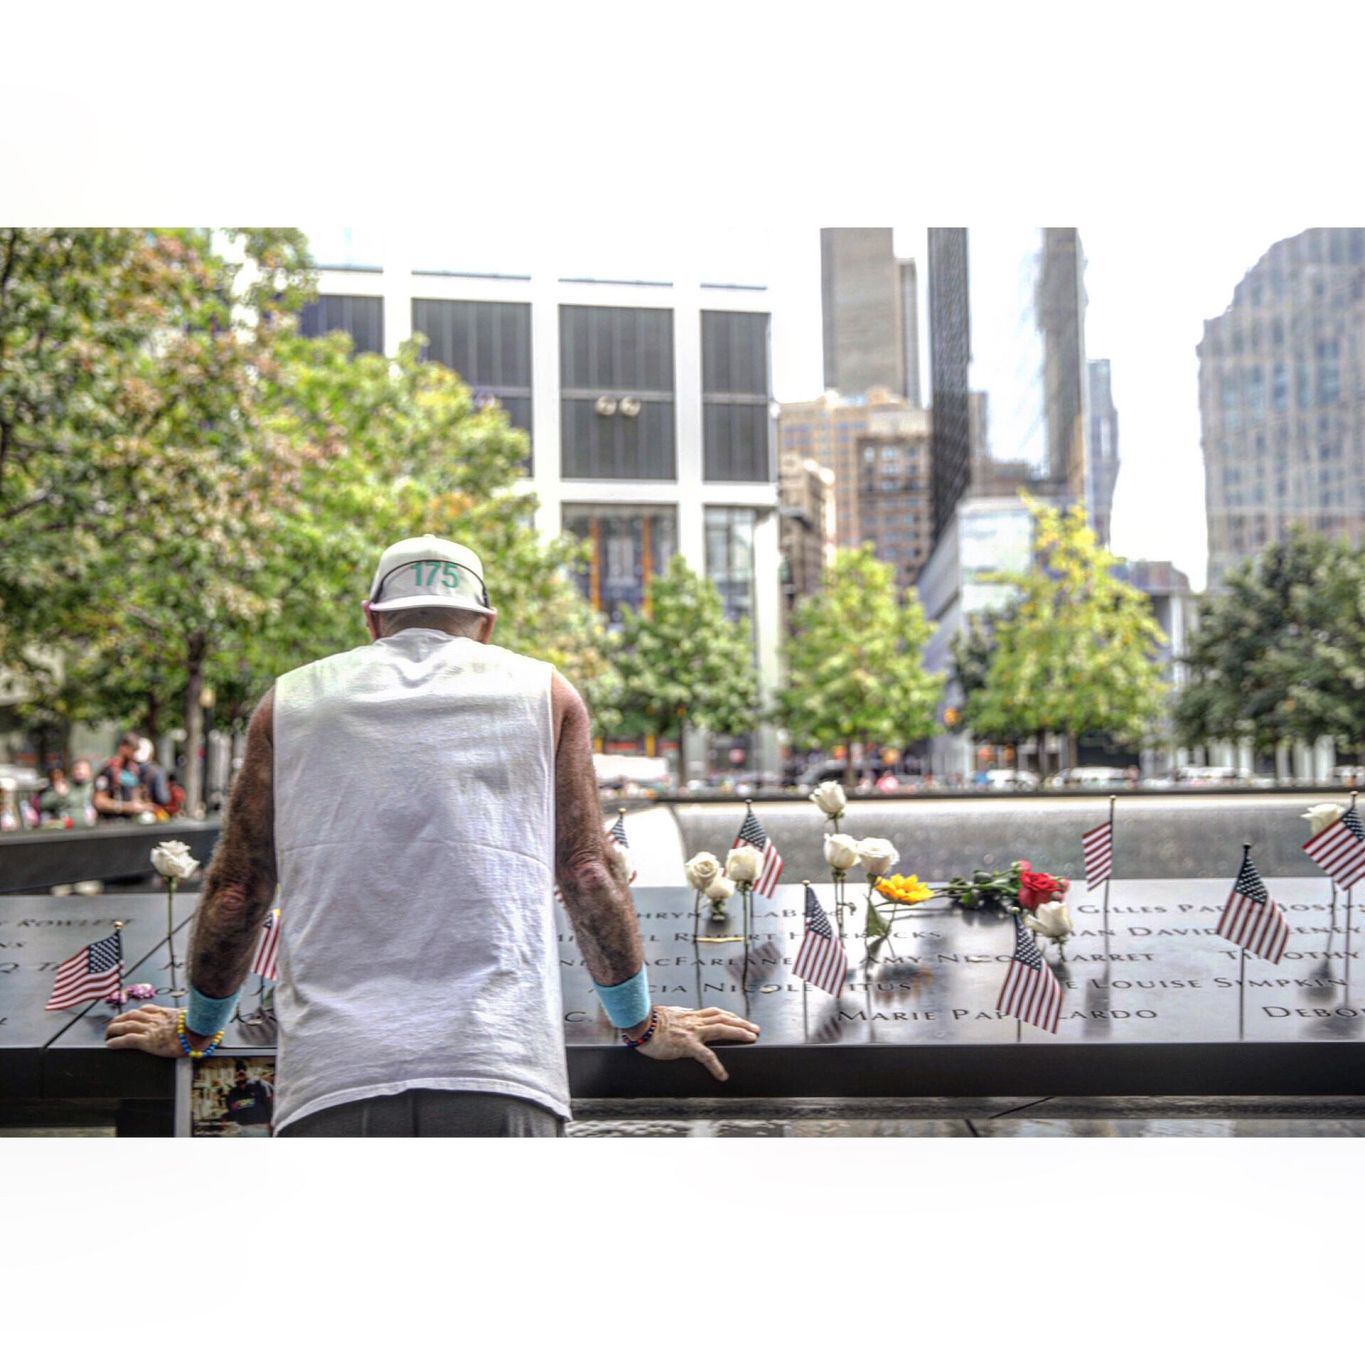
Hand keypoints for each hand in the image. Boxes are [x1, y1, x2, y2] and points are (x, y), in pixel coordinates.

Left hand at [105, 1005, 192, 1057]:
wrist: (199, 1035)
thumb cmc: (199, 1029)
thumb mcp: (192, 1018)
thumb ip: (185, 1018)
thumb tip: (190, 1019)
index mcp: (166, 1013)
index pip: (146, 1009)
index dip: (135, 1012)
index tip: (129, 1015)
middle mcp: (156, 1019)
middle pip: (132, 1015)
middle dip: (119, 1019)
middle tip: (112, 1025)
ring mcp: (151, 1029)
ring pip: (126, 1025)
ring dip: (114, 1029)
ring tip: (108, 1034)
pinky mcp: (148, 1041)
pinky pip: (128, 1039)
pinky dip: (117, 1041)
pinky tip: (110, 1044)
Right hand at [629, 1005, 759, 1081]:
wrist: (639, 1025)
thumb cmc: (648, 1021)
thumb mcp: (667, 1014)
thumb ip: (678, 1015)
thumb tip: (683, 1012)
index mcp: (689, 1015)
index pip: (714, 1013)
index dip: (729, 1016)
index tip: (738, 1019)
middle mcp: (694, 1021)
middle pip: (723, 1018)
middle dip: (741, 1022)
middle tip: (755, 1029)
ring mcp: (692, 1032)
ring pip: (722, 1029)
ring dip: (739, 1032)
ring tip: (751, 1038)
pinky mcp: (687, 1045)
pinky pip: (706, 1056)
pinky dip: (717, 1066)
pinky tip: (723, 1075)